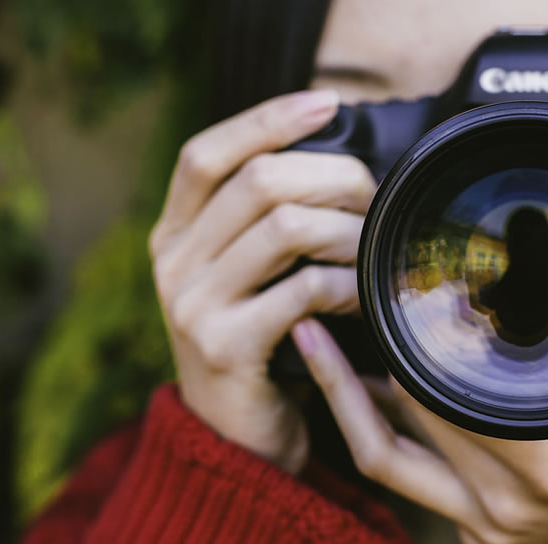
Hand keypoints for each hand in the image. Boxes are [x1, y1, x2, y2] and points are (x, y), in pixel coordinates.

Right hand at [150, 89, 375, 472]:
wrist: (234, 437)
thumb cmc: (257, 344)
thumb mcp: (244, 276)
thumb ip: (263, 224)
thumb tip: (336, 163)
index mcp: (174, 235)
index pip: (208, 152)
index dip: (267, 118)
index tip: (327, 103)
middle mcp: (173, 263)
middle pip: (258, 181)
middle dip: (333, 178)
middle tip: (374, 198)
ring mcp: (192, 306)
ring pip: (286, 228)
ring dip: (347, 232)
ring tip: (373, 250)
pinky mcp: (225, 347)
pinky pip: (304, 291)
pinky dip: (348, 286)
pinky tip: (364, 298)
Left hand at [293, 180, 547, 543]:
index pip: (451, 395)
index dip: (414, 341)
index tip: (388, 288)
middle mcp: (502, 501)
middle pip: (409, 413)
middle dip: (371, 353)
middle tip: (339, 289)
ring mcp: (479, 521)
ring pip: (382, 452)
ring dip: (345, 395)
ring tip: (313, 335)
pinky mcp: (469, 529)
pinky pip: (399, 473)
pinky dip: (371, 425)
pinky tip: (354, 383)